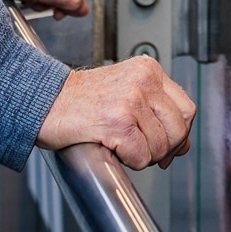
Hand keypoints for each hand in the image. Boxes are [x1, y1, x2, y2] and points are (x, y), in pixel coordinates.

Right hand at [37, 59, 196, 169]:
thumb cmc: (80, 101)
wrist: (44, 101)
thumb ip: (156, 111)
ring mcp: (131, 100)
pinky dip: (129, 161)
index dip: (179, 133)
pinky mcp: (117, 122)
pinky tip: (113, 147)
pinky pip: (141, 156)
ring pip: (160, 146)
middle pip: (179, 128)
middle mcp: (143, 81)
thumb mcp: (125, 92)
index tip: (167, 144)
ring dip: (143, 156)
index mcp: (148, 70)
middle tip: (144, 151)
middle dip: (165, 149)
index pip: (186, 108)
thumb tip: (182, 145)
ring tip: (121, 145)